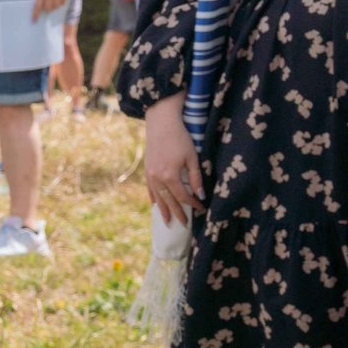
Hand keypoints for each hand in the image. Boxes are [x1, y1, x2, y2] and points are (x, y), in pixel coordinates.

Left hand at [32, 0, 69, 19]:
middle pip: (48, 8)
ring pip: (56, 7)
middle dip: (47, 8)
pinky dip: (60, 2)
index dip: (36, 14)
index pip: (38, 5)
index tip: (34, 21)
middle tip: (48, 4)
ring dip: (54, 5)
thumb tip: (36, 14)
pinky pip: (62, 3)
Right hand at [143, 93, 204, 225]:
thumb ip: (195, 177)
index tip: (200, 209)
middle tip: (184, 224)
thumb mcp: (192, 157)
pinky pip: (150, 189)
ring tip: (167, 221)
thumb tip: (200, 194)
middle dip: (177, 212)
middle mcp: (157, 178)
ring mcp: (150, 174)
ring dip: (163, 210)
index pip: (183, 196)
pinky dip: (154, 198)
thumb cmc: (180, 138)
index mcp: (170, 176)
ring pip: (157, 197)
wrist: (161, 123)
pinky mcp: (147, 169)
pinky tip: (155, 205)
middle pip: (168, 200)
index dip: (192, 204)